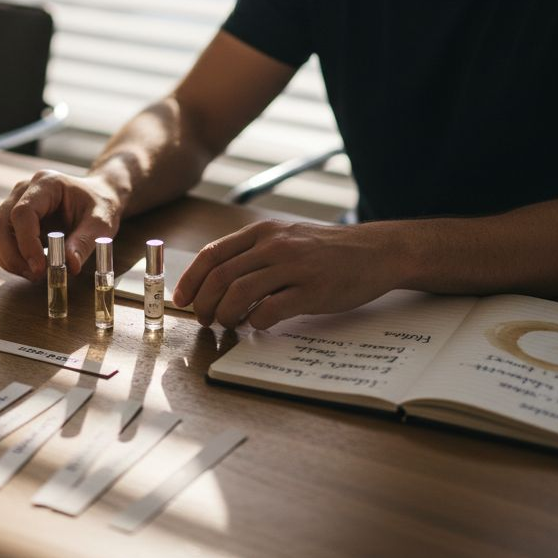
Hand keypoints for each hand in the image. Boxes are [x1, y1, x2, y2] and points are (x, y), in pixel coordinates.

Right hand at [0, 170, 122, 280]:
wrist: (96, 196)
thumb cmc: (100, 205)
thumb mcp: (102, 222)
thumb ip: (85, 242)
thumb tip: (69, 266)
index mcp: (46, 183)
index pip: (22, 213)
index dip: (26, 243)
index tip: (40, 268)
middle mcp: (23, 190)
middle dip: (12, 256)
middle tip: (36, 275)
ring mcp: (13, 202)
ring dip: (8, 259)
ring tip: (35, 273)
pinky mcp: (10, 219)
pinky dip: (8, 258)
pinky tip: (29, 266)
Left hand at [173, 220, 397, 329]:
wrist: (375, 251)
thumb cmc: (327, 250)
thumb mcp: (287, 238)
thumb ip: (254, 253)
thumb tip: (215, 280)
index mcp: (263, 232)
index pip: (212, 254)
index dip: (191, 280)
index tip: (182, 299)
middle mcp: (275, 246)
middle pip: (221, 277)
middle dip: (204, 303)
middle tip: (204, 320)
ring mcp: (294, 267)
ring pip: (240, 294)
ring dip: (226, 315)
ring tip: (228, 325)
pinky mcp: (312, 291)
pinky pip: (270, 310)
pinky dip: (256, 322)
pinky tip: (259, 325)